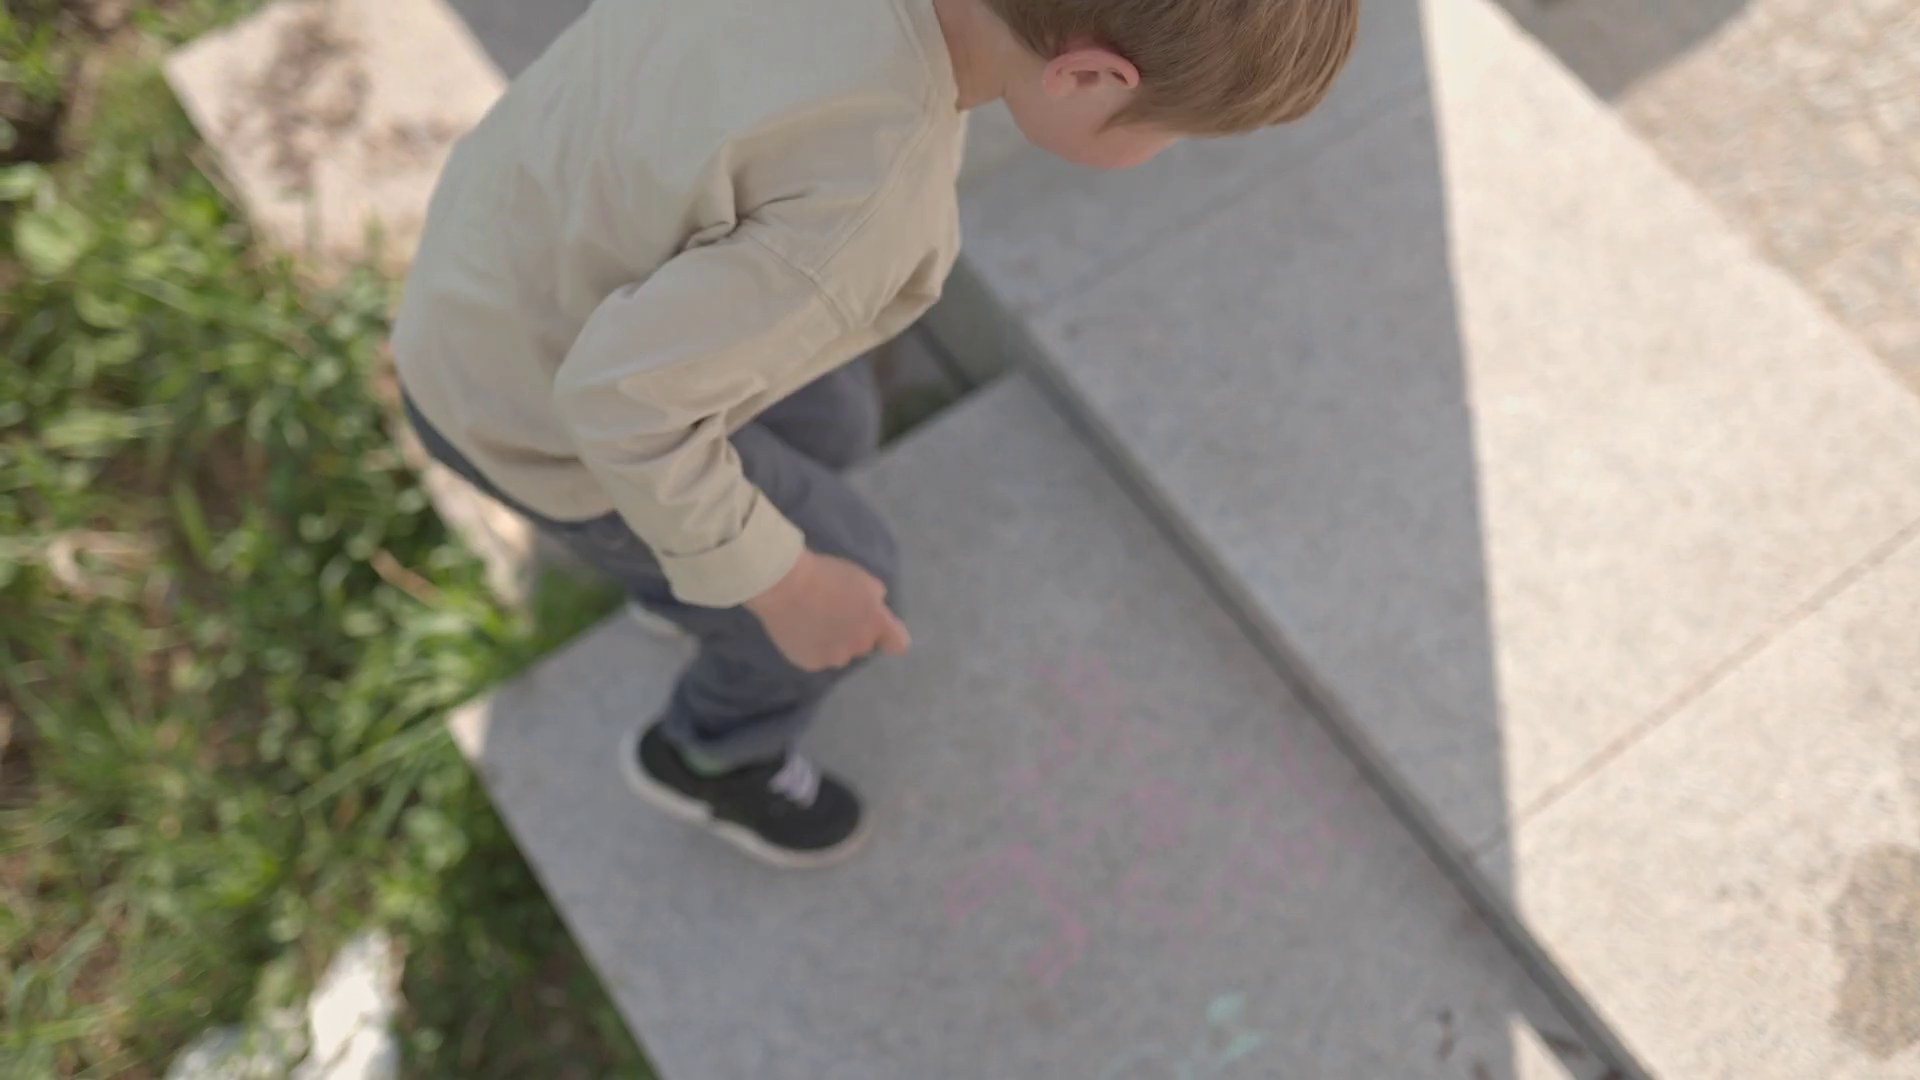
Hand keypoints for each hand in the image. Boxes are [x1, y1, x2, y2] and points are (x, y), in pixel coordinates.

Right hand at [746, 549, 909, 671]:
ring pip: (838, 654)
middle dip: (854, 633)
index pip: (898, 644)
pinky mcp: (810, 663)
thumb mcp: (862, 579)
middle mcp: (858, 646)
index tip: (879, 630)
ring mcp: (833, 658)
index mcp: (875, 623)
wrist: (784, 585)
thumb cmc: (826, 575)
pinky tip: (799, 630)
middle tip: (834, 614)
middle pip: (863, 645)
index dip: (890, 637)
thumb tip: (876, 608)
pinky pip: (816, 657)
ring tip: (813, 622)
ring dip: (832, 643)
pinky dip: (810, 647)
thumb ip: (875, 599)